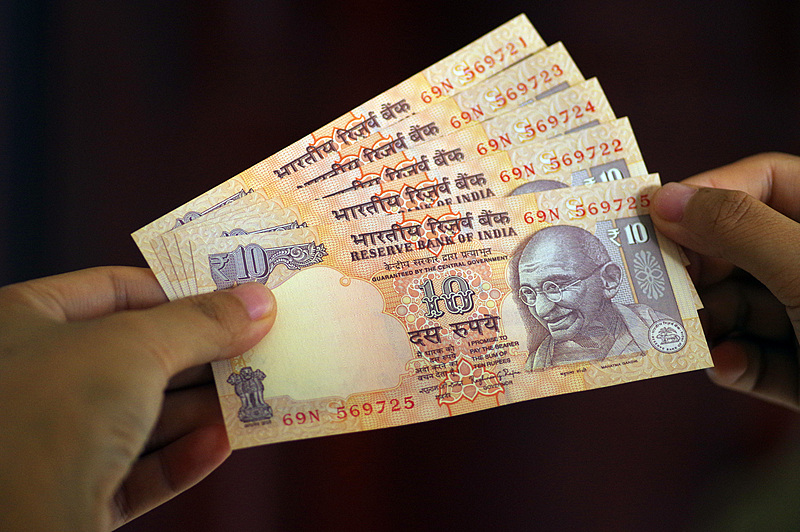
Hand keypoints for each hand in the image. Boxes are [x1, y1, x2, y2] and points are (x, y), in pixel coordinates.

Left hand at [0, 267, 275, 530]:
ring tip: (248, 397)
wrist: (13, 523)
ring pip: (139, 415)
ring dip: (198, 408)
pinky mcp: (66, 494)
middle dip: (198, 355)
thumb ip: (201, 322)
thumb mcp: (136, 347)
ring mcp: (46, 440)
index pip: (111, 288)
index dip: (175, 290)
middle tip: (250, 347)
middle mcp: (29, 377)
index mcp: (22, 322)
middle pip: (133, 354)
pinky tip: (218, 443)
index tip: (228, 298)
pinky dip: (179, 455)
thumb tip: (257, 303)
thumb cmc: (52, 411)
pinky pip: (132, 468)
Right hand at [651, 153, 799, 408]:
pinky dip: (740, 364)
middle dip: (701, 270)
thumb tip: (663, 198)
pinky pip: (763, 359)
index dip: (708, 191)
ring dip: (713, 324)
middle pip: (744, 247)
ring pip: (745, 307)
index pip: (768, 181)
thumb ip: (737, 228)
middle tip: (656, 284)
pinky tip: (728, 366)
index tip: (651, 214)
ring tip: (694, 336)